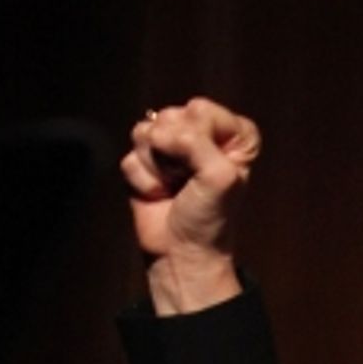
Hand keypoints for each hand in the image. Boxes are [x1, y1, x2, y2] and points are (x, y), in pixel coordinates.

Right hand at [121, 96, 260, 313]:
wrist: (182, 254)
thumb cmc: (209, 220)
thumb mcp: (219, 177)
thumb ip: (195, 142)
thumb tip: (157, 133)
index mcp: (232, 134)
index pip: (200, 109)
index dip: (197, 139)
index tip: (206, 170)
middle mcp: (201, 134)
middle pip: (170, 116)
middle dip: (174, 152)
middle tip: (186, 181)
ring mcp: (170, 147)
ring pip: (146, 132)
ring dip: (157, 167)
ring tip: (173, 188)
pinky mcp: (144, 162)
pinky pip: (131, 154)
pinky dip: (142, 180)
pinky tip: (157, 195)